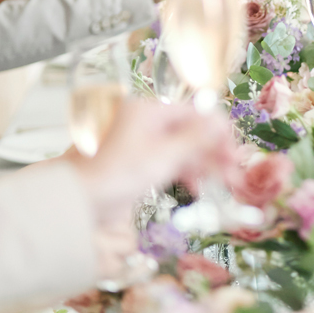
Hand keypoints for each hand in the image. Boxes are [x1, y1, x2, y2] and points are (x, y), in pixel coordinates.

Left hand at [73, 98, 232, 224]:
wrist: (77, 202)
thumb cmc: (116, 176)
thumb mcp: (163, 157)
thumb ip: (196, 139)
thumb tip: (221, 122)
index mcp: (149, 110)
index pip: (195, 113)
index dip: (219, 132)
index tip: (236, 151)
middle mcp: (144, 120)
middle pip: (190, 131)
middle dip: (214, 151)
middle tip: (235, 171)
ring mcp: (139, 140)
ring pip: (181, 147)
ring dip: (203, 164)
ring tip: (223, 183)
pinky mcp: (136, 160)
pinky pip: (168, 159)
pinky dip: (184, 171)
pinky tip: (197, 187)